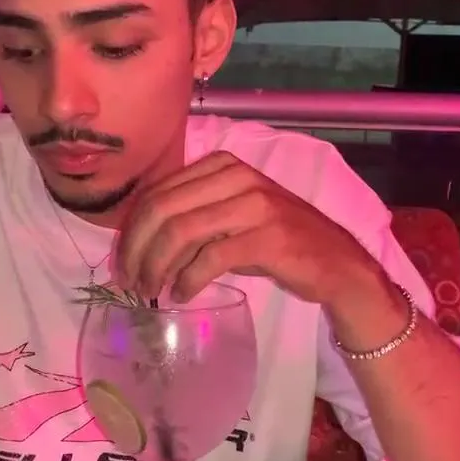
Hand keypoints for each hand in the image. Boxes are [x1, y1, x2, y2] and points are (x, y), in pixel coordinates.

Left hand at [116, 151, 377, 306]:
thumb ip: (192, 218)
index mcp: (223, 165)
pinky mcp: (268, 237)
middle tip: (130, 283)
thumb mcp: (232, 218)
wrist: (336, 264)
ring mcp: (254, 204)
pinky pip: (210, 258)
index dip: (132, 231)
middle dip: (137, 251)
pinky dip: (187, 280)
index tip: (123, 264)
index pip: (158, 192)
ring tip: (151, 292)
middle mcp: (237, 176)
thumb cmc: (278, 243)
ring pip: (181, 232)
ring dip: (157, 268)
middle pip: (163, 210)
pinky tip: (180, 295)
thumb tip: (139, 246)